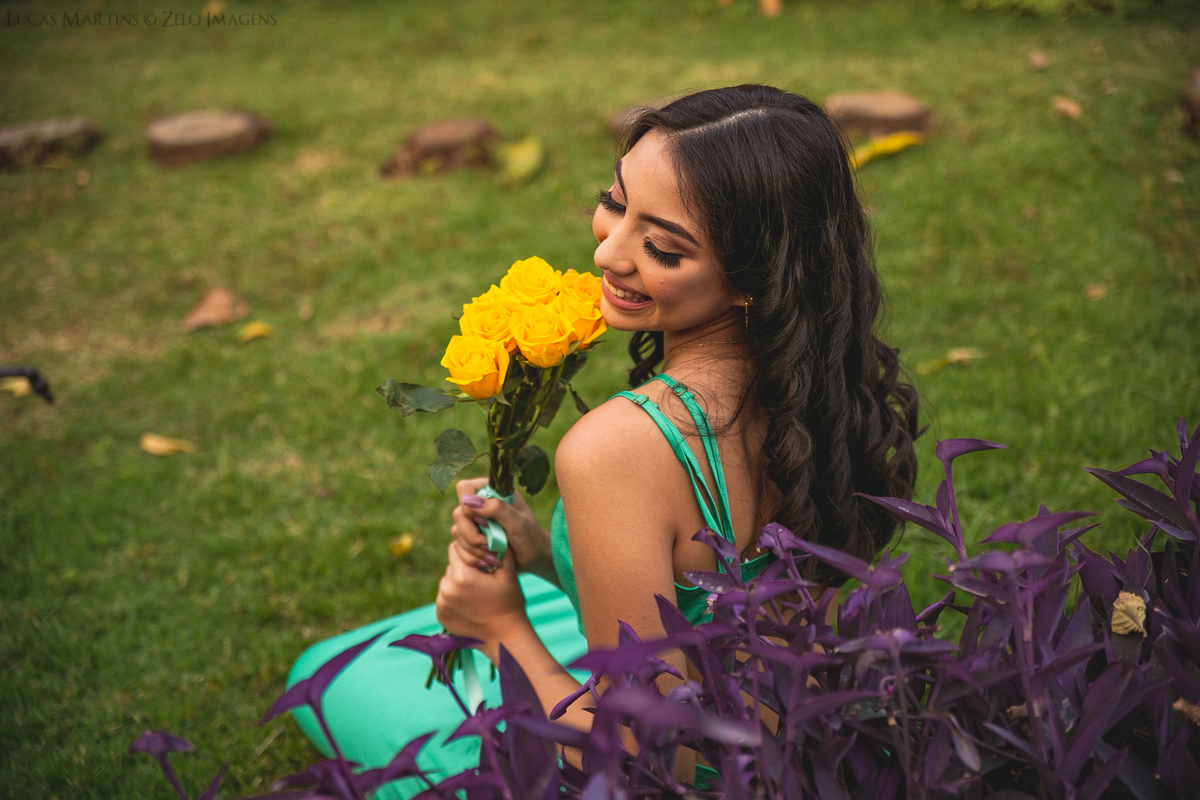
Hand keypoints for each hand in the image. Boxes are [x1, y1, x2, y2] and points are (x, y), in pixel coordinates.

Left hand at [436, 542, 528, 657]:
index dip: (469, 552)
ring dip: (458, 583)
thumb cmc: (509, 604)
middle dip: (464, 568)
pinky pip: (444, 597)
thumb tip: (493, 531)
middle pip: (451, 565)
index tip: (482, 562)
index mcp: (462, 574)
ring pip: (447, 581)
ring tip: (476, 595)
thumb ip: (499, 549)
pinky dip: (454, 598)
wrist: (504, 638)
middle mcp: (447, 587)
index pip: (456, 548)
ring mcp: (441, 603)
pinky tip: (469, 605)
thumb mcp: (509, 573)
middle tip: (481, 580)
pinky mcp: (440, 614)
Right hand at [452, 477, 551, 572]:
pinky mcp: (471, 537)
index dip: (468, 506)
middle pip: (458, 513)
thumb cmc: (530, 538)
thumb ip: (497, 509)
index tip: (483, 522)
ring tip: (495, 555)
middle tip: (490, 545)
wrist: (533, 559)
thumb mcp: (518, 523)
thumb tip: (469, 501)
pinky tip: (489, 560)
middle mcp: (481, 503)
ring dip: (474, 548)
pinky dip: (472, 556)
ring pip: (457, 531)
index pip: (465, 489)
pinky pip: (459, 546)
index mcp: (493, 491)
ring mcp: (475, 520)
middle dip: (472, 534)